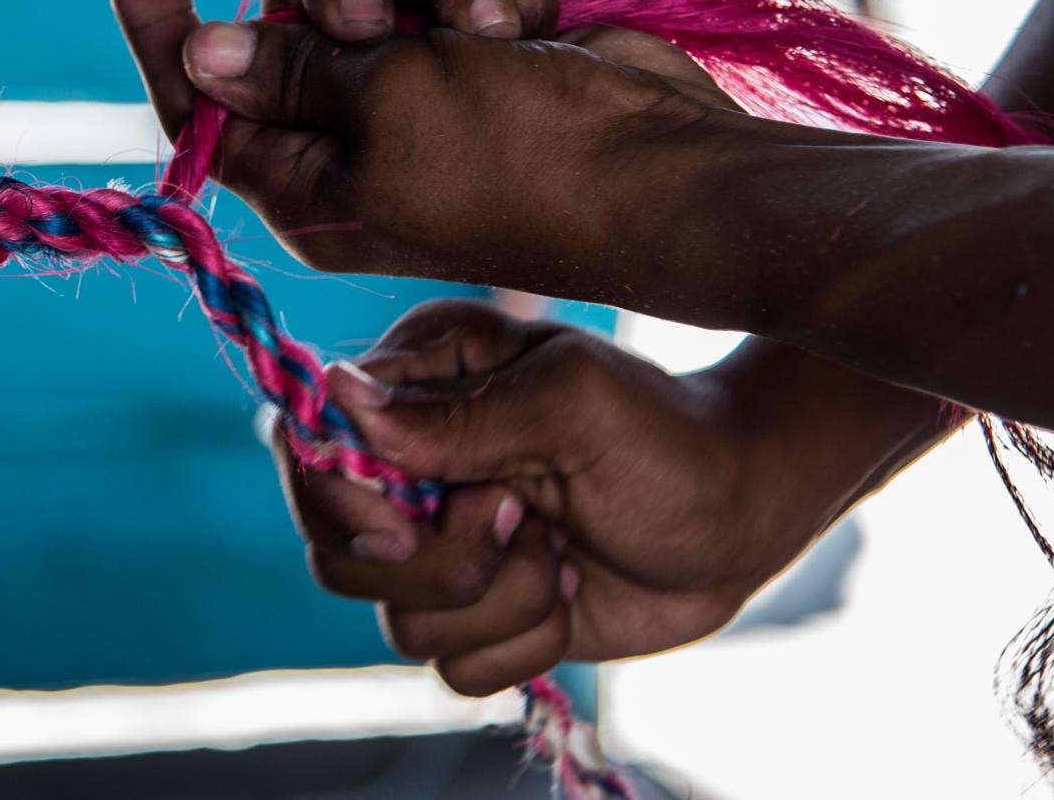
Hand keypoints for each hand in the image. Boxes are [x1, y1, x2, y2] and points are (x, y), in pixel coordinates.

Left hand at [103, 0, 737, 292]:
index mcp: (307, 179)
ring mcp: (419, 79)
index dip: (161, 26)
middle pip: (288, 12)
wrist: (663, 162)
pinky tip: (528, 22)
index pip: (200, 100)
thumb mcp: (383, 111)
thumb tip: (198, 54)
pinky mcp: (480, 37)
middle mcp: (352, 128)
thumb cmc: (517, 158)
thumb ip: (287, 74)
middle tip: (375, 17)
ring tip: (487, 26)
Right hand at [276, 299, 831, 695]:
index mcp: (418, 386)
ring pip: (398, 621)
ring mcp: (444, 547)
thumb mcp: (570, 403)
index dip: (340, 500)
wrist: (743, 512)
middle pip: (339, 553)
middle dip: (436, 559)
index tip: (407, 519)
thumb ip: (455, 412)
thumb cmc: (666, 434)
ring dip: (498, 599)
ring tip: (561, 548)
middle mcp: (414, 468)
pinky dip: (523, 641)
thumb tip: (336, 394)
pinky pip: (452, 668)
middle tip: (520, 518)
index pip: (311, 448)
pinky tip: (570, 586)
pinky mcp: (481, 614)